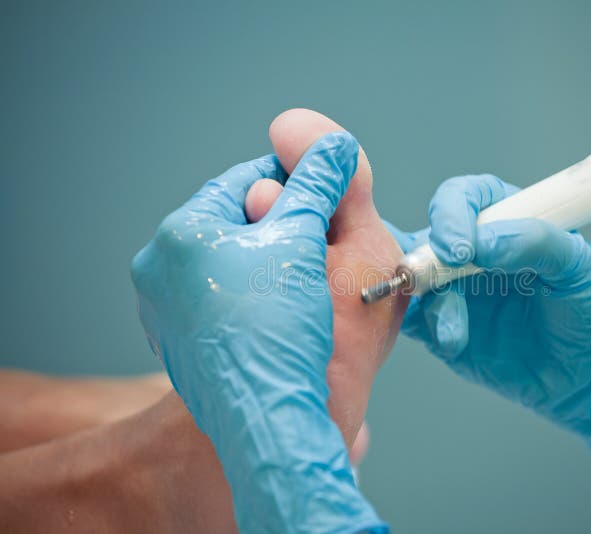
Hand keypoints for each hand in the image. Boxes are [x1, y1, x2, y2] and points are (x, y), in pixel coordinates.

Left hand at [131, 132, 384, 531]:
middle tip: (318, 233)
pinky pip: (216, 298)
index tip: (323, 187)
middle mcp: (158, 268)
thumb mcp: (303, 240)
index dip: (290, 179)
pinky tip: (279, 308)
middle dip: (276, 223)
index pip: (242, 181)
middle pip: (231, 222)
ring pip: (224, 262)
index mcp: (180, 233)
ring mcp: (162, 309)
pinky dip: (247, 293)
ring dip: (263, 258)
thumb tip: (337, 145)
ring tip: (303, 275)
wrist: (266, 414)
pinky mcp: (176, 342)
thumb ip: (318, 184)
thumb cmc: (279, 327)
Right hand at [388, 174, 590, 483]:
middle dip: (422, 255)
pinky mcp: (446, 330)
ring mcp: (457, 291)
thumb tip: (484, 242)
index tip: (461, 248)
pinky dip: (427, 327)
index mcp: (506, 220)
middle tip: (425, 277)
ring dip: (428, 300)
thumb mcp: (580, 266)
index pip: (465, 198)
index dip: (453, 213)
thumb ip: (535, 242)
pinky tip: (454, 340)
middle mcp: (474, 252)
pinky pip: (419, 321)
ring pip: (417, 280)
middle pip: (427, 234)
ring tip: (454, 330)